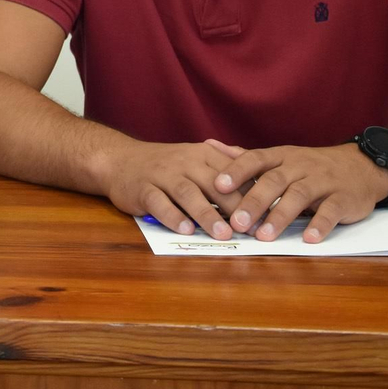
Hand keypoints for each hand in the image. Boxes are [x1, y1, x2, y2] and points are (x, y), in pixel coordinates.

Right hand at [100, 139, 248, 238]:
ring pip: (187, 193)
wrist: (119, 159)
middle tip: (251, 229)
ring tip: (223, 234)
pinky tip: (186, 230)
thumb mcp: (195, 155)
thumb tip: (261, 175)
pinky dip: (172, 216)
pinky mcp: (142, 189)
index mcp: (202, 154)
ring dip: (206, 214)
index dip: (250, 192)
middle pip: (213, 183)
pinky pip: (158, 202)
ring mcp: (162, 175)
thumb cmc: (164, 164)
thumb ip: (226, 163)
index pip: (232, 172)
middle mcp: (184, 162)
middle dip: (234, 206)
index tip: (268, 215)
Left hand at [214, 143, 387, 243]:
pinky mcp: (344, 198)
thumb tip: (209, 147)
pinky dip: (320, 224)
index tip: (218, 186)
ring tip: (265, 236)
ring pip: (300, 195)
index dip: (237, 171)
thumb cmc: (312, 167)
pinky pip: (332, 211)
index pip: (256, 159)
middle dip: (255, 201)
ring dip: (281, 216)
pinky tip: (309, 239)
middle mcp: (300, 166)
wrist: (361, 167)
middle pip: (275, 180)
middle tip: (237, 222)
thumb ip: (246, 158)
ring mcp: (323, 181)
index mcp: (282, 157)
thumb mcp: (281, 158)